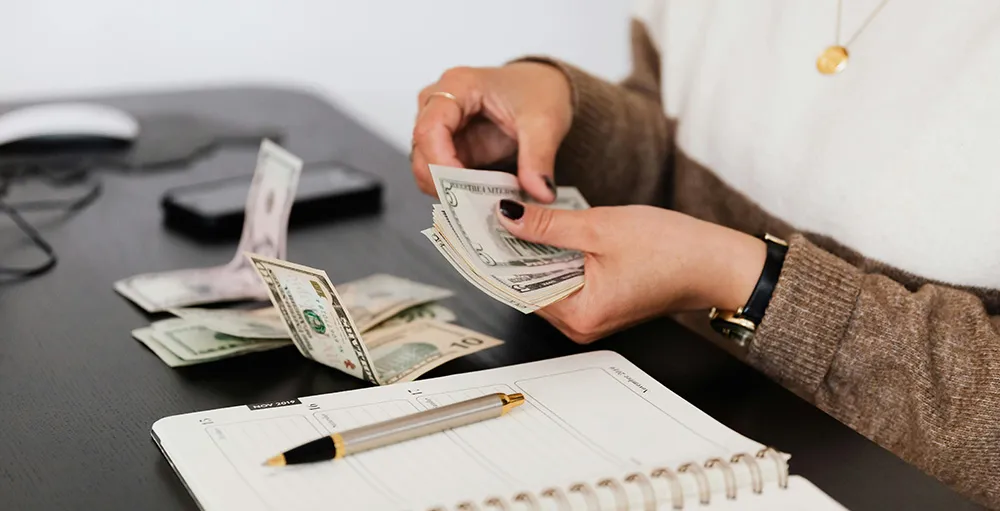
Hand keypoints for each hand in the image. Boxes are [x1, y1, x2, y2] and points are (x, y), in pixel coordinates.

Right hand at [410, 61, 572, 202]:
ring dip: (449, 190)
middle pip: (421, 150)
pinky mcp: (449, 147)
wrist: (544, 88)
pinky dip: (457, 191)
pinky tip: (481, 200)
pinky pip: (441, 175)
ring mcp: (441, 127)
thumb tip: (540, 192)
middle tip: (474, 206)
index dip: (440, 162)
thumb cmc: (538, 91)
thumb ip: (539, 158)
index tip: (463, 189)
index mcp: (458, 85)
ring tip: (482, 204)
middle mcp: (439, 103)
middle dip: (443, 183)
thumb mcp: (545, 122)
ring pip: (425, 166)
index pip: (430, 128)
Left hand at [494, 199, 766, 342]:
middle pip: (527, 286)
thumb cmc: (673, 249)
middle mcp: (580, 325)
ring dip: (531, 252)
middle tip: (488, 215)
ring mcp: (591, 317)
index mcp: (579, 314)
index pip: (516, 287)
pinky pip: (564, 281)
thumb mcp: (600, 227)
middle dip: (509, 251)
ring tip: (514, 217)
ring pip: (544, 282)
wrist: (717, 262)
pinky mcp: (601, 304)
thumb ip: (547, 225)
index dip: (493, 255)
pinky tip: (546, 231)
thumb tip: (507, 217)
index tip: (473, 229)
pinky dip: (553, 257)